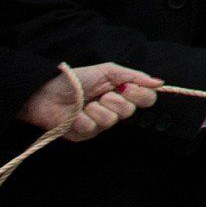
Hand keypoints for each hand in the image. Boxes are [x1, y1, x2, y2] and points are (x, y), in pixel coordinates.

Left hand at [18, 63, 162, 139]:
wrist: (45, 91)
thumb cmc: (75, 80)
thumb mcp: (107, 71)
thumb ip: (134, 76)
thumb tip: (159, 82)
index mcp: (121, 94)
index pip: (146, 99)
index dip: (139, 95)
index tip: (125, 87)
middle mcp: (114, 110)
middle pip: (130, 111)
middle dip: (114, 100)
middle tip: (101, 95)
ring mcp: (99, 124)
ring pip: (111, 120)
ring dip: (96, 108)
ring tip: (84, 103)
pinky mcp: (84, 134)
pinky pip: (91, 128)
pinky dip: (81, 118)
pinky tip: (74, 114)